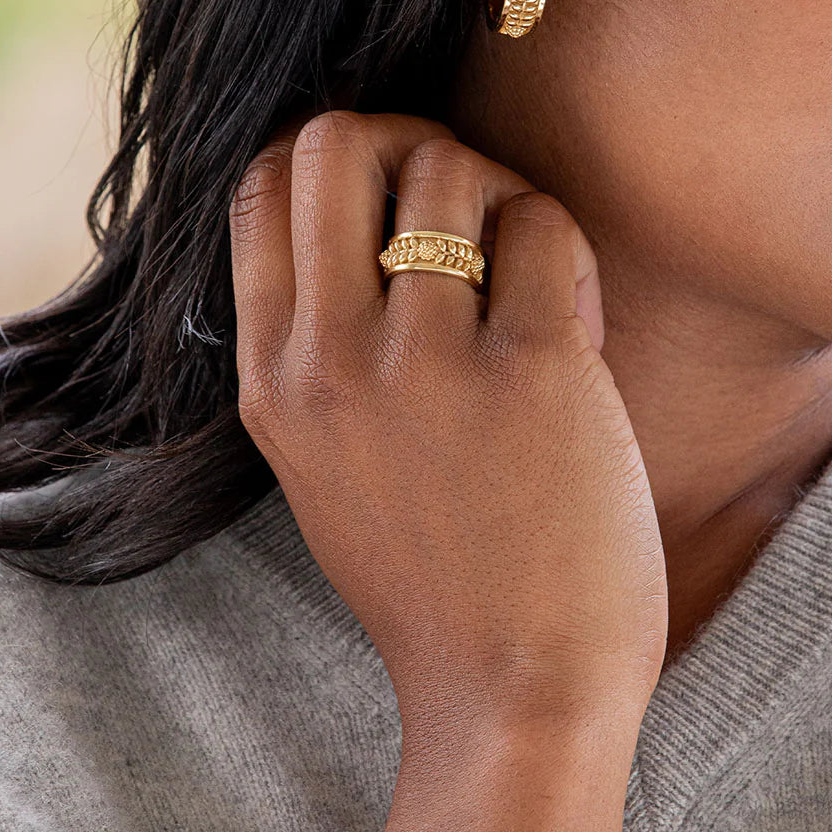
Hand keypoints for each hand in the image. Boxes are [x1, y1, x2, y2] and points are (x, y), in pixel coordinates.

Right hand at [228, 110, 667, 737]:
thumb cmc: (432, 568)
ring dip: (500, 193)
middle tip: (458, 194)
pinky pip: (540, 224)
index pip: (258, 185)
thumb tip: (359, 211)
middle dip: (405, 140)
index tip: (388, 189)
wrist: (512, 692)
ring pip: (448, 166)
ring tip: (524, 270)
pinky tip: (572, 321)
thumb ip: (316, 341)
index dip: (329, 155)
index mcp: (270, 378)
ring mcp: (425, 364)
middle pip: (335, 141)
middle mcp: (329, 359)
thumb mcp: (321, 455)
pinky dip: (562, 248)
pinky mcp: (530, 371)